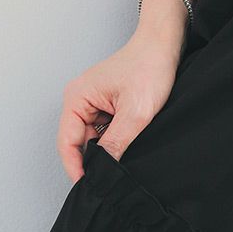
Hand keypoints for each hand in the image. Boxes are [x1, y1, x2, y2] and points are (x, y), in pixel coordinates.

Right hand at [56, 25, 185, 181]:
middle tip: (109, 179)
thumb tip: (103, 171)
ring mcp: (93, 102)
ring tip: (123, 158)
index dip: (76, 167)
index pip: (67, 143)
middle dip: (93, 160)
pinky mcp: (107, 104)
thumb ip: (116, 143)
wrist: (165, 45)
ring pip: (93, 138)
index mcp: (77, 98)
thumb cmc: (149, 66)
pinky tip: (128, 143)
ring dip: (106, 150)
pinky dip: (115, 140)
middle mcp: (79, 100)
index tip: (88, 186)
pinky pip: (105, 130)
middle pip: (78, 142)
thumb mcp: (135, 112)